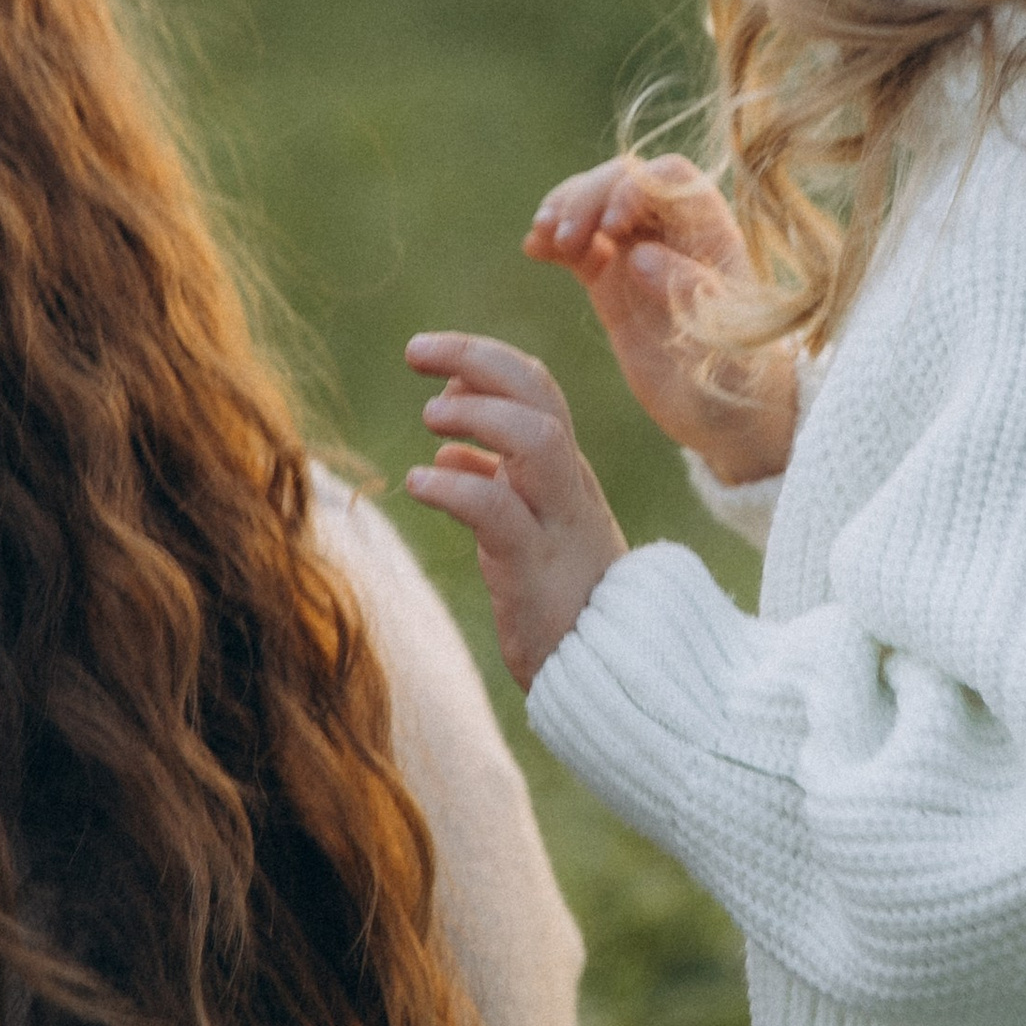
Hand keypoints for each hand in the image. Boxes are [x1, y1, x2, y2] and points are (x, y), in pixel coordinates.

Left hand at [404, 332, 627, 687]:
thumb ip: (494, 482)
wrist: (611, 673)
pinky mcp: (536, 571)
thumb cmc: (565, 600)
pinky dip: (453, 489)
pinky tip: (417, 484)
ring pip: (536, 441)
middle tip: (414, 352)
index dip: (483, 357)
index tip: (428, 354)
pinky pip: (498, 513)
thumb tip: (446, 452)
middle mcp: (569, 486)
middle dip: (476, 358)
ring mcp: (557, 525)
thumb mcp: (530, 528)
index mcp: (566, 471)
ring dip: (478, 416)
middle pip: (538, 393)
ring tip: (429, 418)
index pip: (535, 386)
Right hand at [525, 154, 795, 485]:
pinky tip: (534, 250)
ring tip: (541, 237)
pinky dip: (554, 239)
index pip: (670, 178)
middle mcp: (675, 235)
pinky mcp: (614, 282)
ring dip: (565, 210)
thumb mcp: (728, 345)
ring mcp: (641, 255)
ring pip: (597, 205)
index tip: (609, 226)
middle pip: (625, 181)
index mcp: (712, 236)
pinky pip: (580, 244)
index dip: (634, 187)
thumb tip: (640, 255)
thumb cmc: (743, 381)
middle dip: (588, 196)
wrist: (734, 419)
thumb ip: (690, 294)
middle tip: (560, 234)